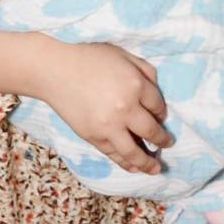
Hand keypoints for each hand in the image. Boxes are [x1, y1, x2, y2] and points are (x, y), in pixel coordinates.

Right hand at [39, 40, 172, 174]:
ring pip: (134, 152)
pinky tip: (135, 167)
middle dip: (162, 139)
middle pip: (151, 131)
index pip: (158, 106)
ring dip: (148, 162)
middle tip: (168, 143)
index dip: (162, 113)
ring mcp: (109, 126)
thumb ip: (144, 70)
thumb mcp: (123, 54)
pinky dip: (126, 163)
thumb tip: (156, 91)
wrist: (55, 71)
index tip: (162, 117)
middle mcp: (126, 108)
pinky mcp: (94, 137)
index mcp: (135, 85)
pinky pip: (114, 154)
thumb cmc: (89, 58)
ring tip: (156, 168)